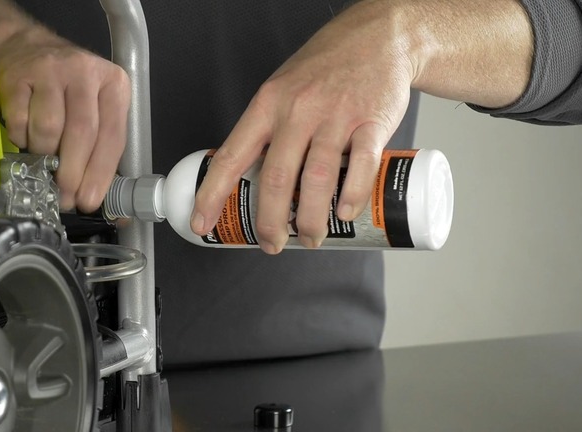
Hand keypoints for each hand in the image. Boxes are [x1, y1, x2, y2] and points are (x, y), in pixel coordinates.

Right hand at [0, 26, 129, 211]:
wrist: (25, 47)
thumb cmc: (67, 88)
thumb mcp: (97, 107)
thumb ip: (102, 146)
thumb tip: (100, 197)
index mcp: (113, 85)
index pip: (113, 135)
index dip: (100, 173)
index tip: (89, 200)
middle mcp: (84, 73)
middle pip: (82, 133)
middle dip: (73, 173)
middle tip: (65, 197)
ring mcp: (49, 71)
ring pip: (49, 128)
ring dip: (45, 155)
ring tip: (43, 162)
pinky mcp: (16, 76)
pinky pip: (20, 121)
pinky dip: (22, 139)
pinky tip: (26, 138)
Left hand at [191, 1, 414, 253]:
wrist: (379, 37)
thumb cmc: (326, 66)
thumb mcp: (283, 88)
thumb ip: (268, 129)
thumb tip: (250, 176)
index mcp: (268, 104)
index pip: (231, 155)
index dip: (212, 193)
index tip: (202, 220)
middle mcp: (298, 110)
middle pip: (276, 178)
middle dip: (270, 221)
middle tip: (271, 243)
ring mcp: (336, 116)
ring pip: (317, 179)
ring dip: (312, 219)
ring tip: (310, 238)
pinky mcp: (372, 121)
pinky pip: (361, 166)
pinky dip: (352, 196)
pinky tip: (345, 213)